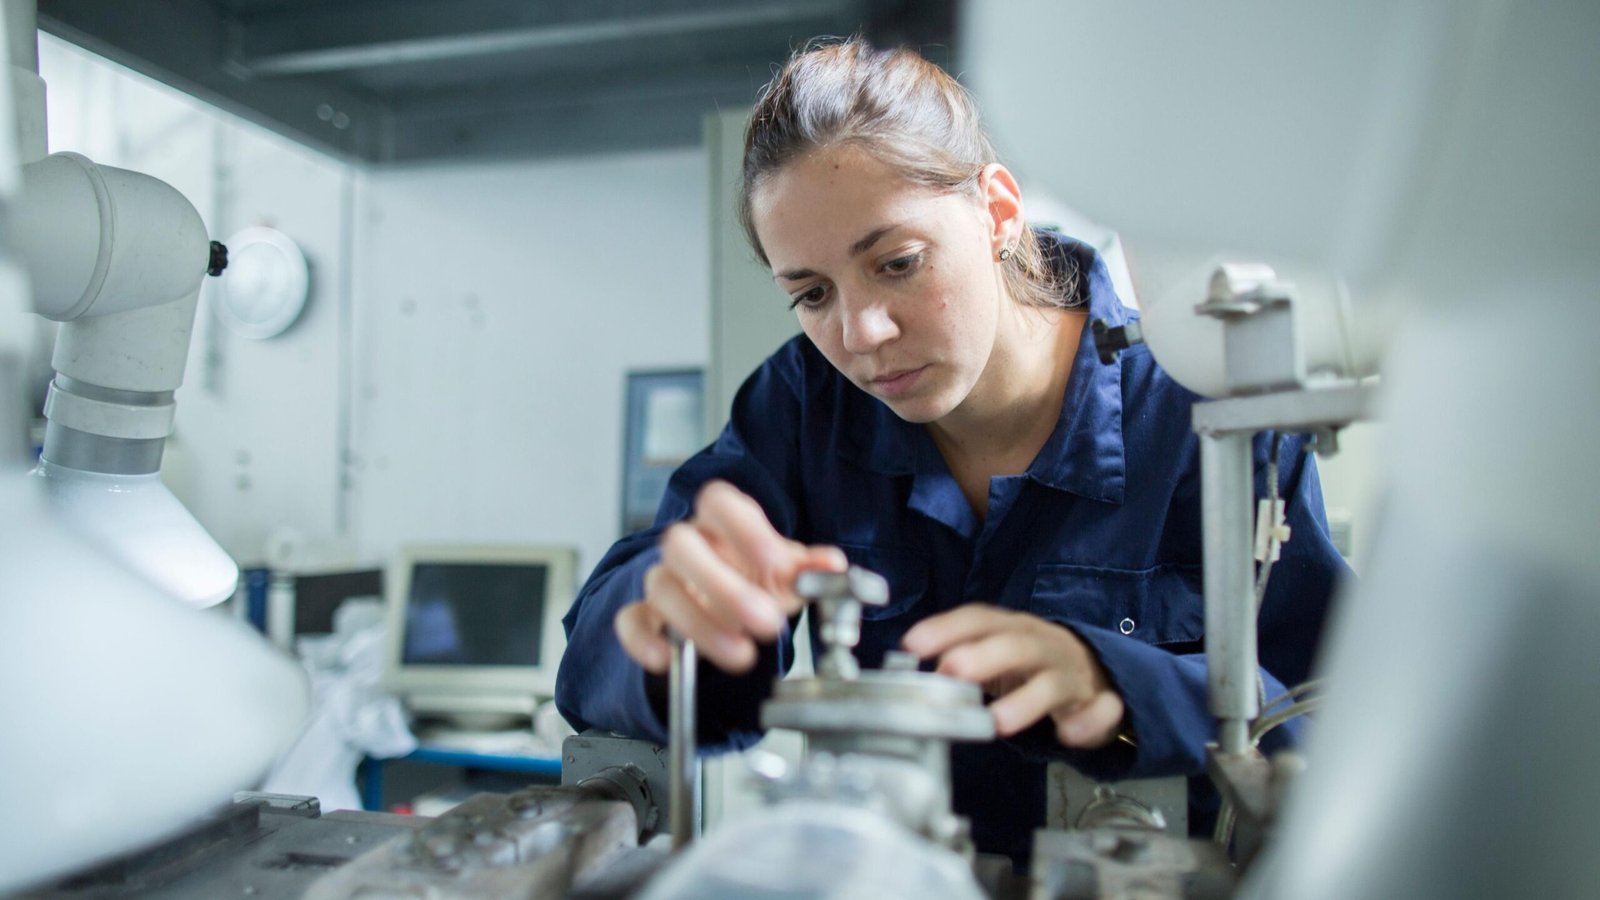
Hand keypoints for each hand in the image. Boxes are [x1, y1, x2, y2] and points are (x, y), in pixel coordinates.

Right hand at [614, 480, 846, 674]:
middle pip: (679, 544)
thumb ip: (808, 568)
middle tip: (766, 621)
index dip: (743, 528)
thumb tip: (833, 565)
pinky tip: (666, 660)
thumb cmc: (756, 577)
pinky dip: (643, 641)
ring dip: (700, 623)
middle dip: (722, 585)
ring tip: (742, 655)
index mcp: (720, 522)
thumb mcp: (786, 572)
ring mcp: (663, 578)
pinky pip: (629, 621)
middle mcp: (686, 545)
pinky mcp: (646, 615)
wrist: (727, 603)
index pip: (717, 501)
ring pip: (660, 587)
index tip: (775, 561)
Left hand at [902, 605, 1125, 748]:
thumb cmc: (1032, 664)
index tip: (912, 643)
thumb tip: (918, 671)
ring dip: (1027, 700)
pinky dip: (1088, 722)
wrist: (1097, 672)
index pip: (981, 620)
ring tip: (1000, 722)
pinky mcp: (1101, 703)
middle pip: (1016, 645)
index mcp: (1014, 629)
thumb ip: (960, 659)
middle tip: (950, 670)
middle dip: (983, 656)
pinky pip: (1102, 710)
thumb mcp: (996, 653)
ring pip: (1054, 683)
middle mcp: (1044, 645)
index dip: (947, 628)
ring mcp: (1074, 674)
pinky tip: (1069, 734)